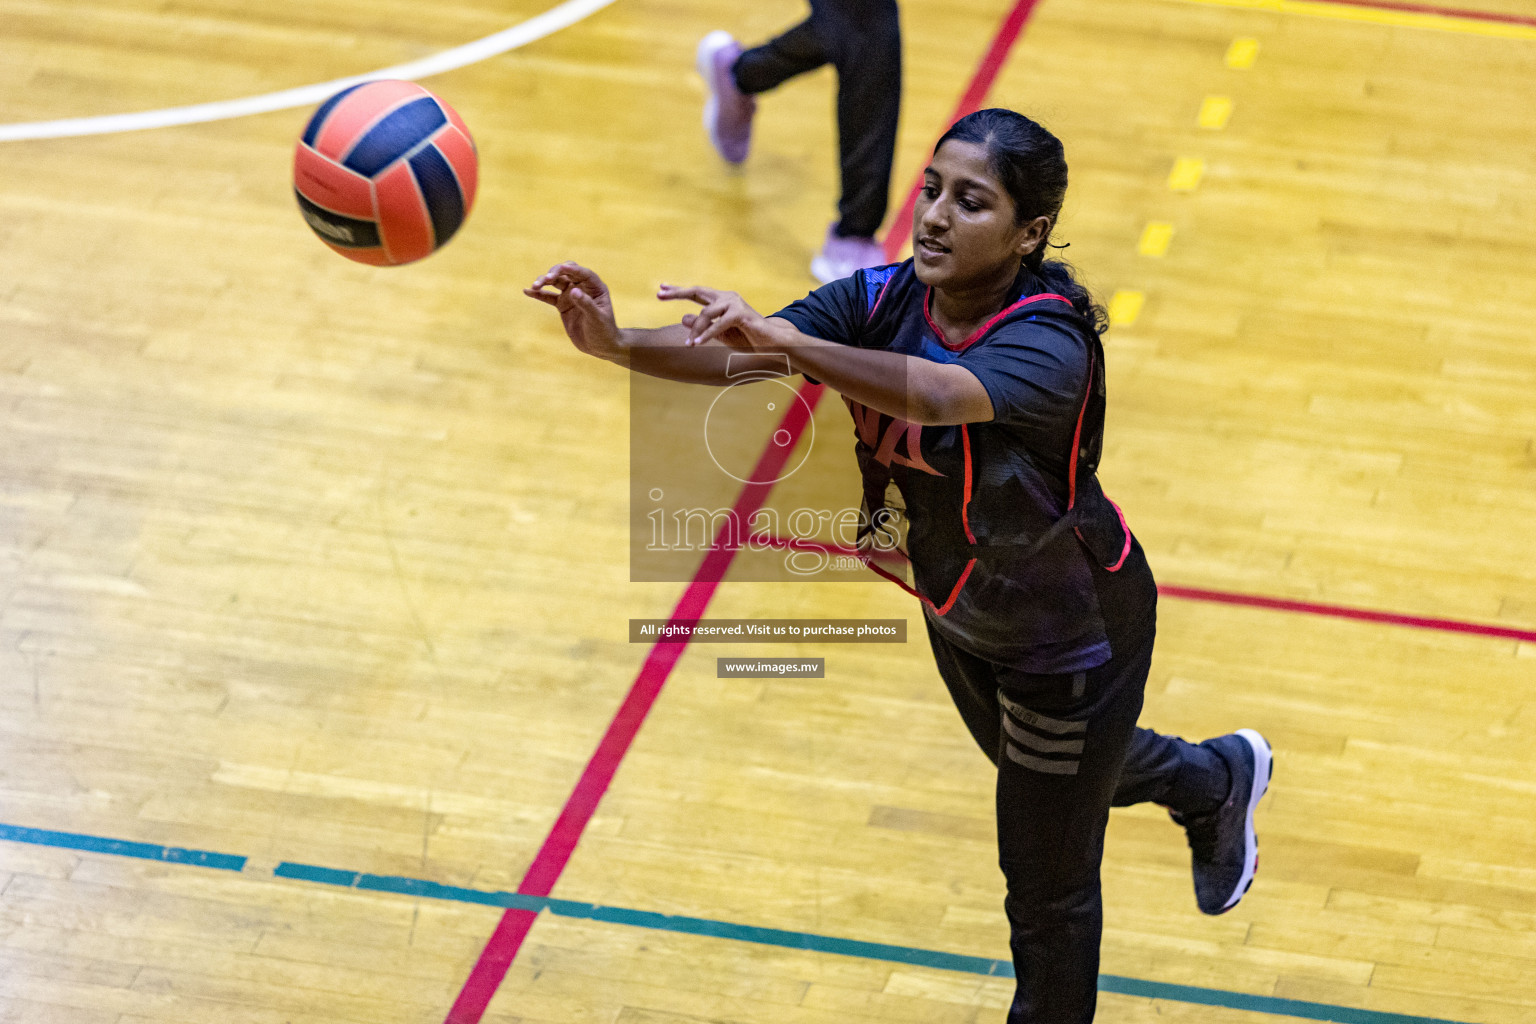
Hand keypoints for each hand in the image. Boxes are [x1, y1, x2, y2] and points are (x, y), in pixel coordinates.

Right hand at [524, 262, 622, 360]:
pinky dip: (538, 294)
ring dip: (544, 281)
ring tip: (534, 286)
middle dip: (555, 272)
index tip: (561, 268)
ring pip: (555, 282)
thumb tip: (574, 291)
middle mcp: (582, 287)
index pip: (583, 273)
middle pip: (566, 273)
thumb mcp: (597, 319)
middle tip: (546, 279)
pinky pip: (548, 297)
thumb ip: (586, 304)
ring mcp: (571, 295)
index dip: (572, 269)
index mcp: (595, 287)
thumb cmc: (603, 331)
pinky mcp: (562, 305)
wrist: (600, 346)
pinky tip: (527, 291)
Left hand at [658, 284, 775, 350]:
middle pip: (698, 291)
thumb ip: (703, 325)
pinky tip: (697, 343)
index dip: (678, 291)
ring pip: (707, 313)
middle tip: (659, 294)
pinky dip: (707, 334)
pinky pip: (719, 324)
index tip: (660, 290)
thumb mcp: (720, 333)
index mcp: (722, 300)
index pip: (697, 293)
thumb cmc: (747, 338)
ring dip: (696, 330)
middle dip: (678, 292)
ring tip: (688, 345)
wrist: (772, 344)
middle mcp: (727, 298)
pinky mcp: (741, 314)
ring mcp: (735, 304)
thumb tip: (682, 317)